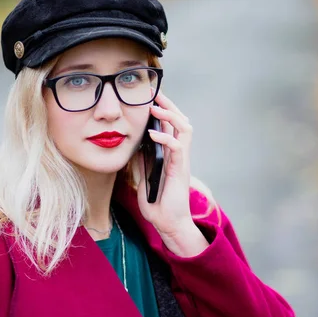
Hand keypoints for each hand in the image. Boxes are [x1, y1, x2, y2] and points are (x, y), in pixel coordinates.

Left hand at [136, 91, 193, 236]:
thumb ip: (142, 161)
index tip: (150, 97)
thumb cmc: (158, 202)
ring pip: (185, 128)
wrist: (167, 223)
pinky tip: (153, 135)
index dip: (163, 109)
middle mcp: (179, 154)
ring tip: (155, 109)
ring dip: (170, 115)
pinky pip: (178, 147)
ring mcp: (181, 160)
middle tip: (155, 93)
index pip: (170, 124)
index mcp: (171, 153)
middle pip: (181, 120)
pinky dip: (166, 138)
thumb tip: (133, 145)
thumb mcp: (143, 176)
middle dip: (169, 104)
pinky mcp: (181, 169)